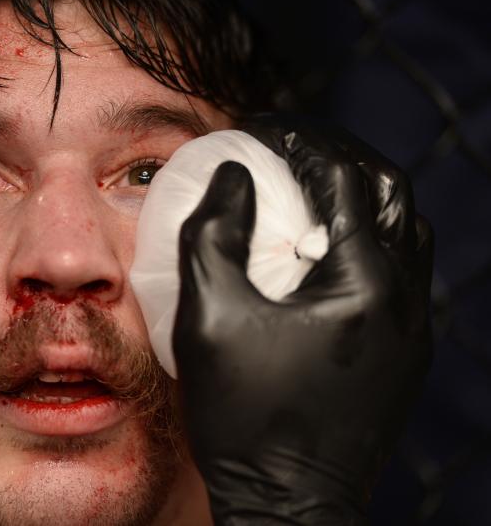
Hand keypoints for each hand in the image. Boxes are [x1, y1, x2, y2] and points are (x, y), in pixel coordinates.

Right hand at [174, 115, 433, 523]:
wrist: (291, 504)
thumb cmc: (245, 419)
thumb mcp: (208, 319)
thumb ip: (213, 234)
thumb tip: (232, 175)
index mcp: (363, 283)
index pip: (343, 176)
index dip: (299, 140)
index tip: (259, 131)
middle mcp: (404, 298)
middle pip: (390, 190)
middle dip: (340, 155)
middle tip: (290, 149)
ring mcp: (412, 327)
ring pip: (405, 228)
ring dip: (361, 195)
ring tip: (309, 191)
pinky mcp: (406, 351)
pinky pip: (401, 269)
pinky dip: (368, 237)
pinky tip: (324, 251)